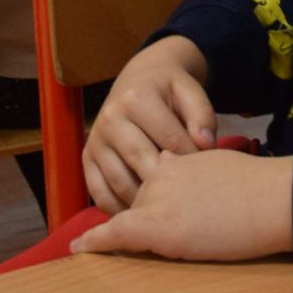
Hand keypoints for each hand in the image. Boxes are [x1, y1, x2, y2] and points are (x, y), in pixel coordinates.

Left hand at [70, 148, 292, 261]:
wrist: (271, 197)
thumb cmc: (259, 185)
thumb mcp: (220, 164)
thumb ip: (195, 170)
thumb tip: (182, 173)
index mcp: (177, 160)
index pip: (152, 179)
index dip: (152, 198)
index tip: (150, 205)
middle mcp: (160, 175)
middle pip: (140, 201)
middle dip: (148, 218)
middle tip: (167, 232)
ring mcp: (156, 199)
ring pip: (131, 218)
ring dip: (128, 233)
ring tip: (116, 247)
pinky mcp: (158, 227)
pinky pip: (119, 234)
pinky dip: (97, 242)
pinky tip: (80, 248)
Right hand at [83, 36, 216, 212]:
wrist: (138, 77)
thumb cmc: (168, 89)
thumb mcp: (189, 90)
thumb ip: (202, 115)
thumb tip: (205, 145)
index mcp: (137, 99)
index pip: (170, 141)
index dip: (192, 161)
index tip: (205, 174)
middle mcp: (110, 118)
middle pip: (143, 164)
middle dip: (168, 186)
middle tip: (187, 202)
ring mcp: (95, 140)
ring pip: (120, 183)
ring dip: (144, 203)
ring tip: (167, 211)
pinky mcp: (87, 158)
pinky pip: (99, 193)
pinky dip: (119, 210)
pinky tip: (140, 214)